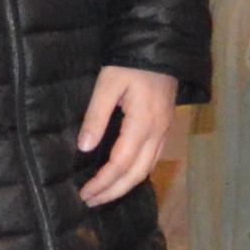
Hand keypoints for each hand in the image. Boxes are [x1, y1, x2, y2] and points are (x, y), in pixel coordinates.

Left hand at [78, 68, 181, 204]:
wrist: (160, 48)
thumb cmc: (130, 64)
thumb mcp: (108, 85)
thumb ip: (96, 116)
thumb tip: (84, 147)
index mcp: (142, 124)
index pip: (121, 163)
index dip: (103, 182)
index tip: (85, 193)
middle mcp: (157, 133)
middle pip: (136, 173)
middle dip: (113, 191)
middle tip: (91, 201)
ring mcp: (164, 131)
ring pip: (147, 169)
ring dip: (126, 185)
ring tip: (105, 194)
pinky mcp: (165, 128)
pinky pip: (153, 159)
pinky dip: (138, 173)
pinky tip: (125, 176)